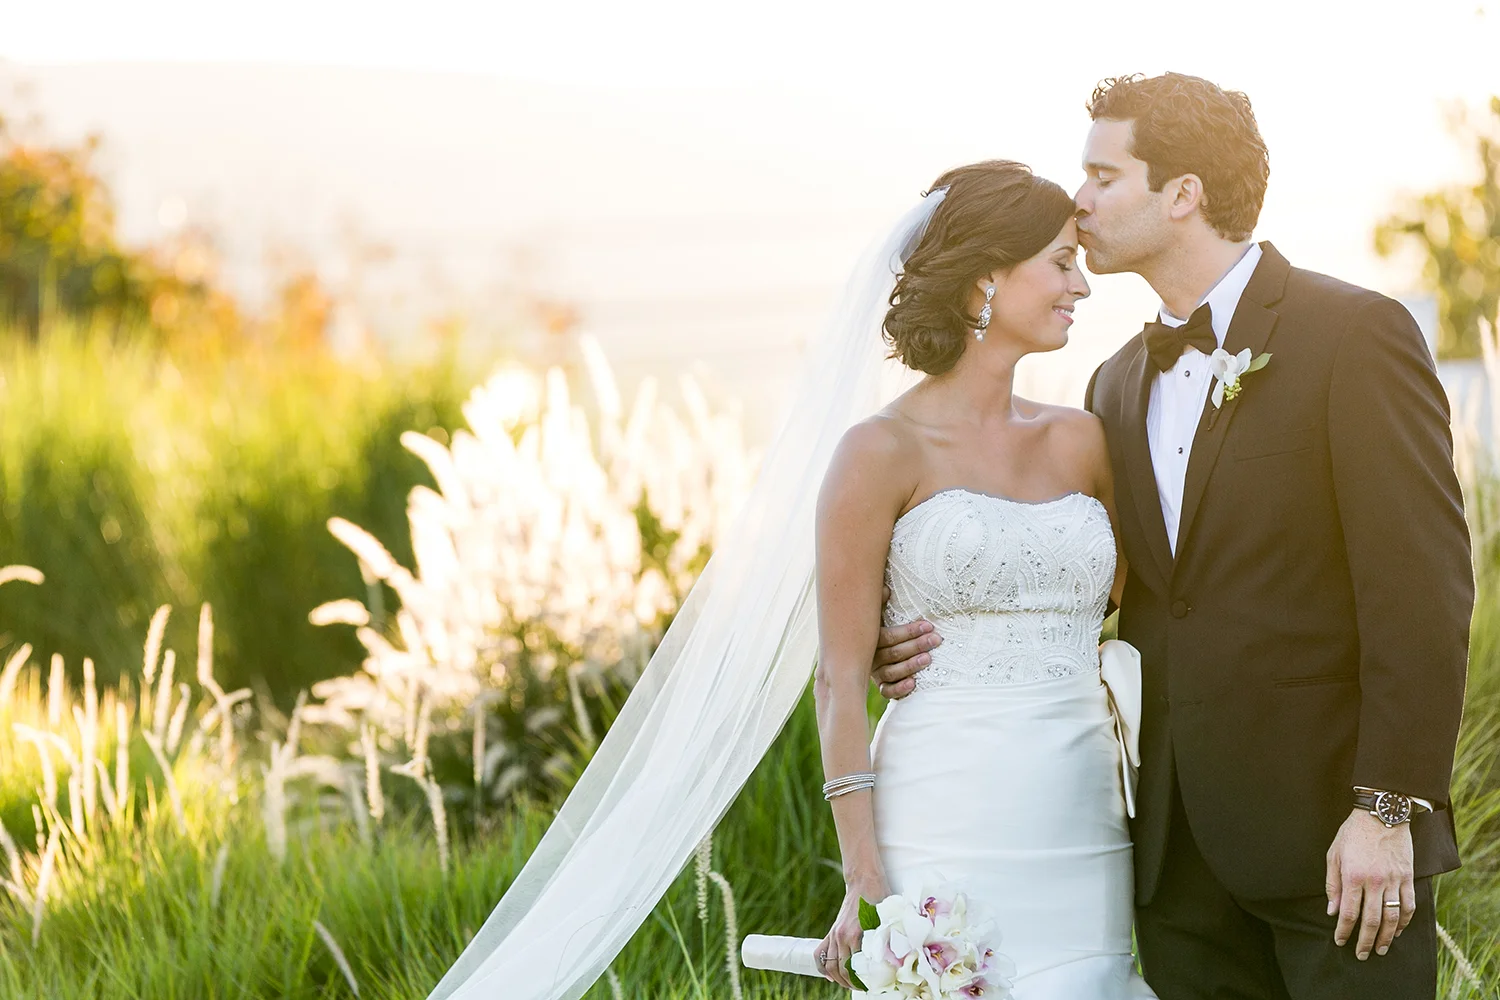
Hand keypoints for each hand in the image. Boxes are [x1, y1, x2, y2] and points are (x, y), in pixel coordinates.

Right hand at [817, 877, 887, 988]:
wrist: (864, 881)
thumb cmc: (878, 898)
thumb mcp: (885, 920)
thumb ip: (887, 940)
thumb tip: (896, 961)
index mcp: (853, 935)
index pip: (852, 968)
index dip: (860, 982)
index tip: (869, 987)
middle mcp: (840, 936)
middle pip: (839, 970)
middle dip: (849, 983)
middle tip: (862, 988)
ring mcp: (834, 934)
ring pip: (829, 965)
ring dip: (838, 978)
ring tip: (850, 984)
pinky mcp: (832, 932)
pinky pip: (820, 953)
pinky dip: (823, 966)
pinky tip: (831, 975)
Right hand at [871, 587, 941, 699]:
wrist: (860, 651)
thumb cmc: (878, 626)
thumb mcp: (876, 613)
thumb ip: (879, 602)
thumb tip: (885, 589)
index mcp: (869, 638)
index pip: (888, 636)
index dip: (908, 631)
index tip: (928, 625)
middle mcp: (870, 656)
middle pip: (893, 653)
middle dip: (916, 645)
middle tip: (936, 639)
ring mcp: (875, 673)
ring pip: (891, 672)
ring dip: (910, 665)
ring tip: (928, 659)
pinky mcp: (881, 686)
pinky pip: (887, 691)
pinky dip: (899, 689)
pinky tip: (913, 683)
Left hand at [1326, 808, 1415, 959]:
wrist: (1381, 815)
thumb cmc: (1353, 833)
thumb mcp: (1334, 854)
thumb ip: (1332, 884)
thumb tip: (1332, 910)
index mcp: (1353, 876)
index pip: (1349, 912)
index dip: (1344, 930)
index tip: (1341, 941)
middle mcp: (1374, 882)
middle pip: (1372, 920)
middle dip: (1365, 941)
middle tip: (1361, 954)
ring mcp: (1393, 881)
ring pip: (1392, 917)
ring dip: (1387, 937)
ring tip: (1381, 949)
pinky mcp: (1407, 878)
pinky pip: (1408, 905)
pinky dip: (1405, 921)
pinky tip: (1399, 931)